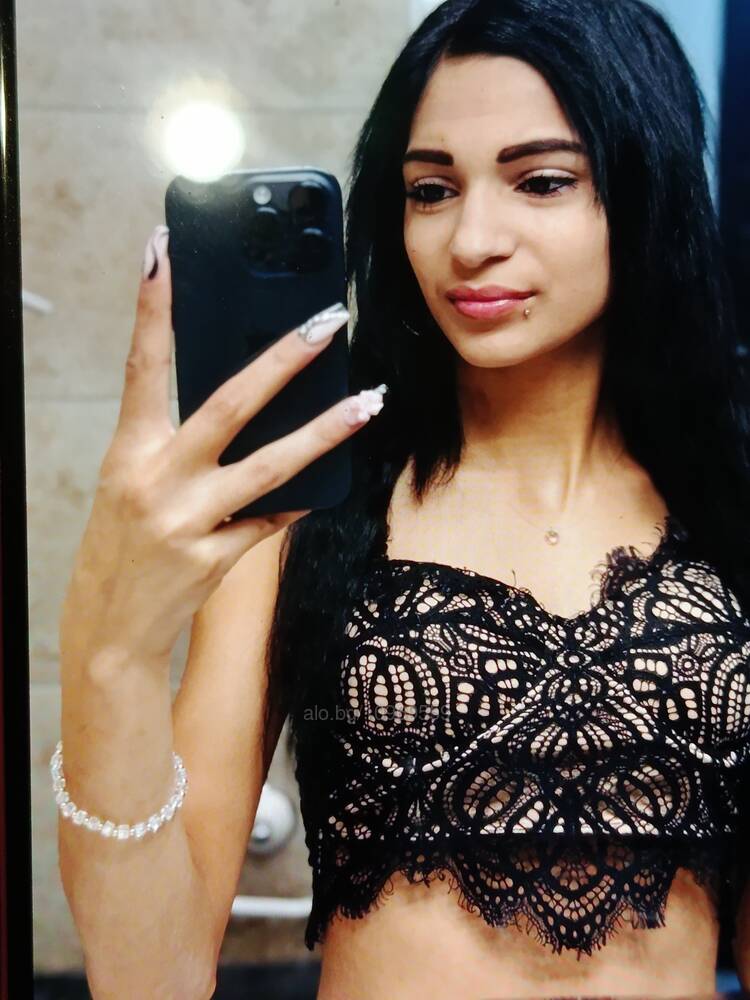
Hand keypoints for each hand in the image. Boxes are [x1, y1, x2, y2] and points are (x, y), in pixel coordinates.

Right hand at [59, 224, 385, 668]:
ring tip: (370, 400)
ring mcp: (190, 521)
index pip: (143, 365)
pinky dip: (301, 499)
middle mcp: (158, 480)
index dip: (153, 306)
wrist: (110, 629)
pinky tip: (331, 482)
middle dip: (282, 359)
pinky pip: (273, 521)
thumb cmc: (121, 544)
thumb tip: (243, 402)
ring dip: (326, 430)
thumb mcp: (134, 482)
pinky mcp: (217, 558)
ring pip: (271, 465)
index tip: (164, 249)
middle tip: (327, 321)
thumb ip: (177, 443)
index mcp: (130, 451)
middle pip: (229, 405)